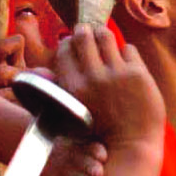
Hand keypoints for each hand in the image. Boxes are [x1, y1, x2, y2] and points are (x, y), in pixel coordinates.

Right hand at [49, 25, 164, 147]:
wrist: (132, 145)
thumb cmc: (99, 130)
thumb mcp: (70, 112)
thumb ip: (56, 89)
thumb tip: (38, 70)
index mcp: (73, 87)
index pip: (65, 49)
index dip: (68, 42)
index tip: (73, 42)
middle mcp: (92, 78)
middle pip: (84, 36)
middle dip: (84, 30)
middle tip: (87, 31)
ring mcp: (116, 74)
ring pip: (106, 36)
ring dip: (104, 34)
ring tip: (105, 38)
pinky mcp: (137, 73)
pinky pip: (128, 49)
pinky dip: (126, 53)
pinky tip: (126, 62)